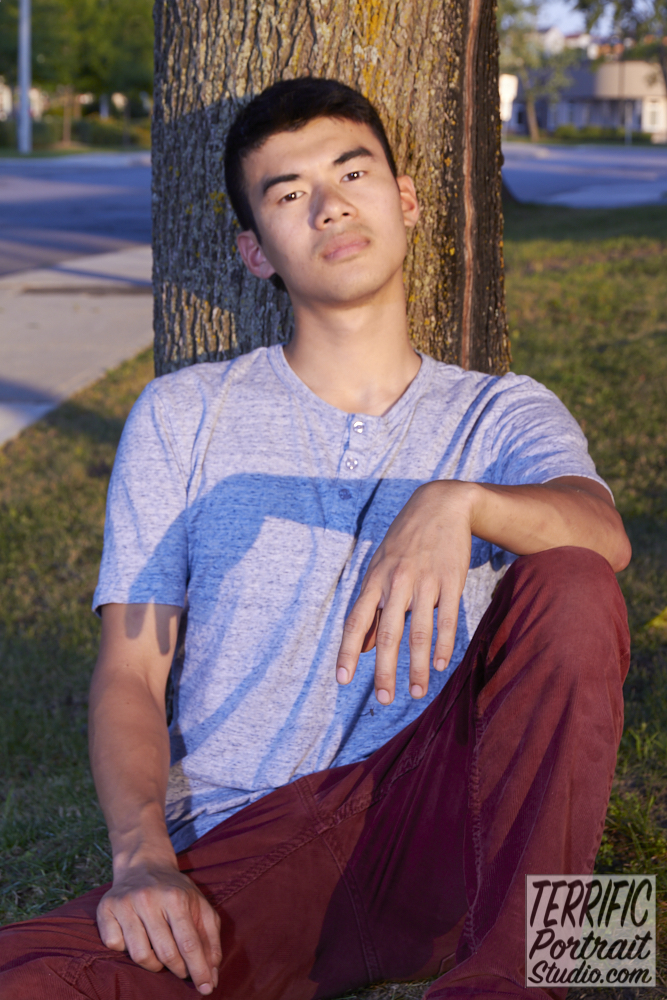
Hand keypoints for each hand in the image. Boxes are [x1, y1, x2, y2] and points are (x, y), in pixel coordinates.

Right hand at [97, 861, 221, 994]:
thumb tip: (212, 976)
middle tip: (183, 972)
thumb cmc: (175, 891)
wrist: (144, 863)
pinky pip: (116, 946)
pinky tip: (136, 937)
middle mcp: (148, 899)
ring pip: (140, 955)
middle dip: (179, 970)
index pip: (189, 943)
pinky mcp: (105, 909)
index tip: (206, 989)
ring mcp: (125, 904)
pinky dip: (127, 950)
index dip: (199, 970)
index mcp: (175, 897)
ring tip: (161, 958)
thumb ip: (210, 939)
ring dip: (154, 965)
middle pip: (165, 953)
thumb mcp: (200, 906)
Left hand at [336, 480, 474, 703]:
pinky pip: (447, 619)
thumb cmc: (405, 542)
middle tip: (384, 698)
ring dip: (418, 666)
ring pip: (419, 632)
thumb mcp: (381, 567)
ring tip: (417, 692)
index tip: (343, 679)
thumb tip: (363, 647)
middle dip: (385, 670)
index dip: (348, 651)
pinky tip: (441, 664)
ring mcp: (425, 582)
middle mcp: (397, 582)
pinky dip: (443, 645)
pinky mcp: (451, 581)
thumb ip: (372, 607)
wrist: (441, 505)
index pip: (356, 621)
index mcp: (375, 580)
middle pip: (388, 634)